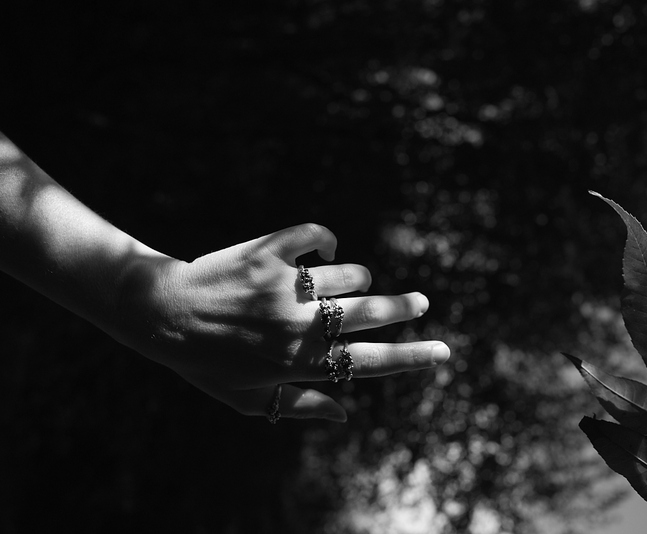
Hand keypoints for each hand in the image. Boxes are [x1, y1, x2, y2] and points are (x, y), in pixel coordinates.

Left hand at [116, 223, 448, 421]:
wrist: (158, 312)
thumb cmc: (204, 362)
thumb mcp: (248, 399)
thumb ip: (301, 406)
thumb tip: (347, 416)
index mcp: (298, 362)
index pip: (369, 363)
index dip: (412, 357)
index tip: (443, 351)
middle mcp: (297, 324)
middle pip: (372, 313)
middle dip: (405, 308)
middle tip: (421, 302)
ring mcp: (285, 285)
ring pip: (348, 273)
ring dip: (351, 278)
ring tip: (335, 281)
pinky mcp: (268, 250)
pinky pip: (316, 236)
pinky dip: (324, 241)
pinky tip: (320, 249)